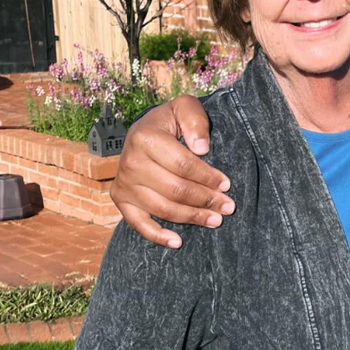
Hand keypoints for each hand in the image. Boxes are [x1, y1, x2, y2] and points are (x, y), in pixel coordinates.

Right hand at [110, 96, 233, 247]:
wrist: (146, 129)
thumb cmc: (171, 120)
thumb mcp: (185, 107)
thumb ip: (195, 121)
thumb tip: (202, 148)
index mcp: (145, 138)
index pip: (183, 165)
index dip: (207, 177)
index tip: (227, 184)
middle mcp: (130, 162)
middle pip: (174, 189)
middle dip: (205, 200)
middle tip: (228, 207)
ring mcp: (124, 183)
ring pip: (161, 208)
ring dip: (191, 217)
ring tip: (215, 220)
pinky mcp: (121, 199)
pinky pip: (137, 223)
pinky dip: (157, 235)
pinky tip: (177, 242)